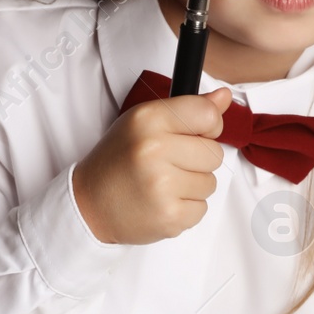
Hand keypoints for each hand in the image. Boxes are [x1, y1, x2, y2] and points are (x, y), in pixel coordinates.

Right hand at [71, 86, 232, 245]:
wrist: (88, 204)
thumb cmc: (118, 161)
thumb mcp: (145, 122)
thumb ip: (188, 108)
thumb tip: (224, 97)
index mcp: (149, 120)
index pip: (208, 115)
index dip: (209, 126)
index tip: (196, 134)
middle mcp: (154, 149)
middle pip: (215, 153)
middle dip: (198, 160)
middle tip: (170, 163)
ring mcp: (162, 185)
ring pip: (210, 183)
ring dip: (192, 185)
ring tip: (163, 184)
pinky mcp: (169, 216)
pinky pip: (202, 208)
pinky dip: (186, 208)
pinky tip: (162, 202)